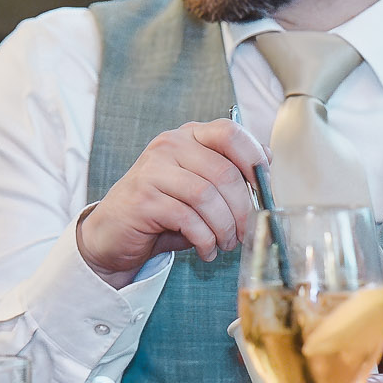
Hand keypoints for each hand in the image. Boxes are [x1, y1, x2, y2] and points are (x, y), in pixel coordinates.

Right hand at [76, 119, 266, 283]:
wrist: (114, 233)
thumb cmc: (163, 210)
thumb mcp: (200, 186)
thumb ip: (229, 171)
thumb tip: (268, 160)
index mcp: (188, 137)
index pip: (229, 132)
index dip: (253, 159)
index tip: (263, 190)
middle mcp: (169, 146)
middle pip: (223, 172)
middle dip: (243, 210)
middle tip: (245, 233)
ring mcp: (152, 170)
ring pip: (207, 197)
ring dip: (224, 228)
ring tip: (224, 243)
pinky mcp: (143, 199)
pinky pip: (188, 219)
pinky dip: (205, 240)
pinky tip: (206, 250)